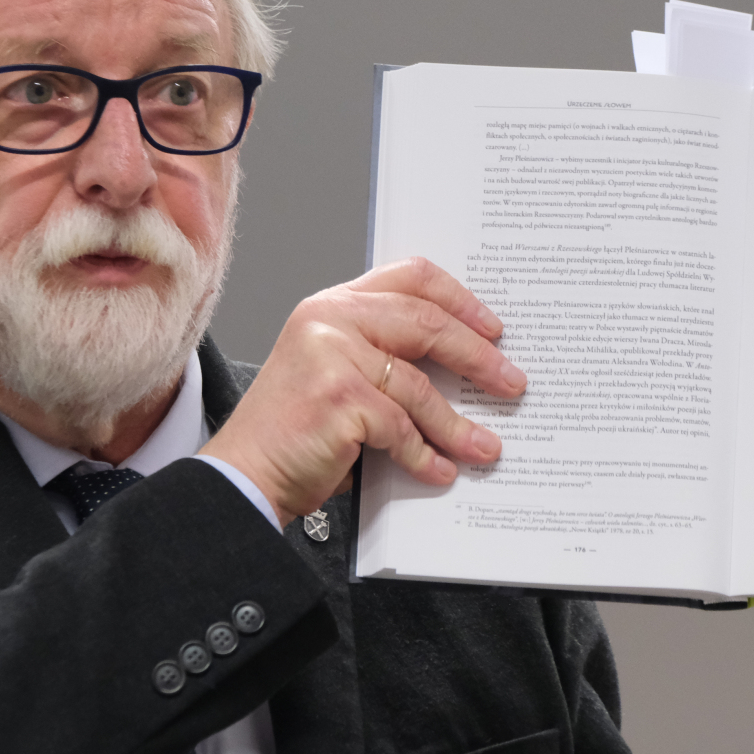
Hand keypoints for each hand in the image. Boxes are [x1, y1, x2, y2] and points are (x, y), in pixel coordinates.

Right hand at [200, 257, 525, 525]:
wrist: (243, 475)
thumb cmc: (291, 433)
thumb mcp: (336, 375)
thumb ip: (383, 358)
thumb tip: (462, 372)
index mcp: (331, 307)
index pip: (410, 279)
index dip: (460, 300)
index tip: (493, 328)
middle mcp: (329, 320)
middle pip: (426, 323)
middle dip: (478, 357)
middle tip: (510, 382)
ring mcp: (332, 356)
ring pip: (419, 386)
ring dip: (458, 424)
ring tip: (485, 447)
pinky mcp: (339, 398)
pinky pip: (401, 427)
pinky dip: (425, 455)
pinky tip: (440, 472)